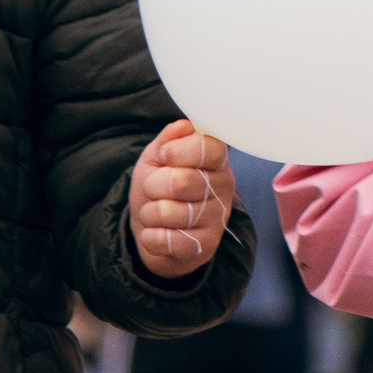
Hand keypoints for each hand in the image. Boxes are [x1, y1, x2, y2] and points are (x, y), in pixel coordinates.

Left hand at [130, 121, 235, 279]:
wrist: (158, 230)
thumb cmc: (161, 188)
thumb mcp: (159, 159)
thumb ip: (169, 139)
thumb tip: (182, 126)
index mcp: (217, 160)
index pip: (208, 148)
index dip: (178, 151)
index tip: (165, 155)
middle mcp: (224, 187)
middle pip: (182, 181)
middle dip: (153, 184)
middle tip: (153, 188)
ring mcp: (216, 218)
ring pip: (168, 212)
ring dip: (149, 212)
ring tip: (155, 211)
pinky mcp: (204, 246)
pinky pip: (165, 240)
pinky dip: (150, 237)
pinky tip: (158, 233)